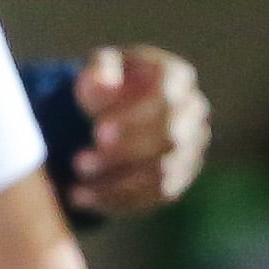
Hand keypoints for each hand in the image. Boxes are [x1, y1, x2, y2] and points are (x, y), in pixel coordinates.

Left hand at [69, 46, 209, 218]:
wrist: (117, 107)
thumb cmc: (109, 82)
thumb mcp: (99, 67)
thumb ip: (100, 70)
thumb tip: (104, 86)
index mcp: (177, 78)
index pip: (166, 98)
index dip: (134, 118)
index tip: (97, 132)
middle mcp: (193, 113)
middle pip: (170, 139)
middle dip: (124, 154)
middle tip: (79, 162)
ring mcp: (191, 147)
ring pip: (164, 173)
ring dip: (118, 184)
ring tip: (75, 187)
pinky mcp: (180, 176)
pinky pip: (157, 195)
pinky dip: (119, 201)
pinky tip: (83, 199)